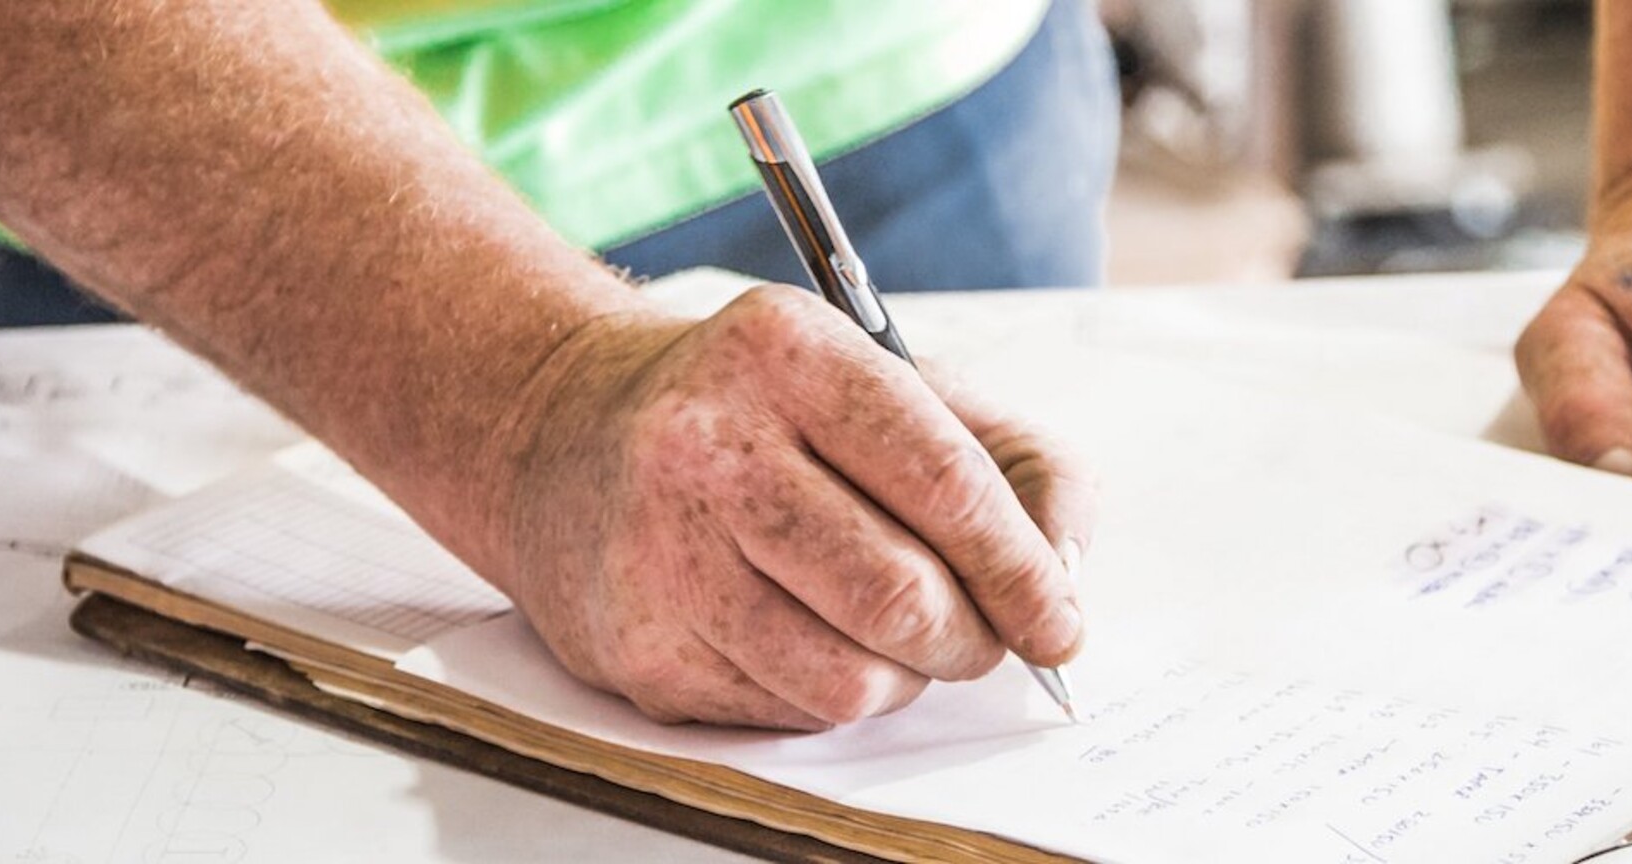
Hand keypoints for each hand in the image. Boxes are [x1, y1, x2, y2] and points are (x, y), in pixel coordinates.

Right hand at [479, 285, 1092, 729]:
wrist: (565, 434)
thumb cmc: (765, 414)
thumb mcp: (896, 383)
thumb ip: (1017, 461)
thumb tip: (1065, 573)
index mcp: (788, 350)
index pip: (943, 483)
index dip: (1023, 570)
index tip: (1059, 620)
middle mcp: (708, 442)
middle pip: (900, 596)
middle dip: (972, 638)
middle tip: (982, 637)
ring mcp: (659, 549)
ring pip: (849, 679)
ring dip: (905, 677)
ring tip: (891, 632)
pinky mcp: (637, 644)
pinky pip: (787, 713)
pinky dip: (829, 692)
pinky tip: (803, 633)